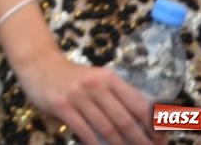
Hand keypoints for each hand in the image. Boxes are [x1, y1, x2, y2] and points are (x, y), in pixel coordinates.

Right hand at [17, 52, 155, 144]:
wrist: (39, 64)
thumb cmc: (74, 77)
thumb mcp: (99, 79)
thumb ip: (119, 96)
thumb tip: (147, 122)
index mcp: (110, 78)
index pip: (139, 104)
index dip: (153, 126)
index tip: (161, 140)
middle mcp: (96, 85)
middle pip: (125, 120)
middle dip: (141, 141)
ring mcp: (78, 95)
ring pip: (107, 128)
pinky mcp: (62, 105)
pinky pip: (84, 131)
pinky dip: (96, 144)